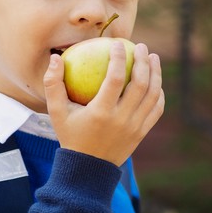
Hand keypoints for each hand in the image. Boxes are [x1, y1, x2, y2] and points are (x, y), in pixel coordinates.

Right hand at [44, 41, 164, 165]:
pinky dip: (158, 93)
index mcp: (101, 113)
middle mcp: (121, 119)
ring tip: (153, 58)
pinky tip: (155, 82)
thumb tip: (55, 58)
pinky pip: (156, 109)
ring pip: (153, 95)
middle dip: (144, 61)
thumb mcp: (56, 112)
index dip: (118, 58)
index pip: (115, 78)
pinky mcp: (142, 133)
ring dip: (156, 73)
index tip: (118, 44)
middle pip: (140, 84)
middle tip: (141, 46)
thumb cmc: (70, 135)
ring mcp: (134, 127)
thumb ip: (53, 84)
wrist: (88, 168)